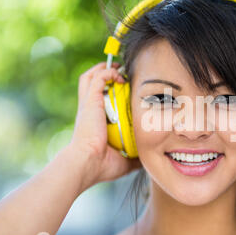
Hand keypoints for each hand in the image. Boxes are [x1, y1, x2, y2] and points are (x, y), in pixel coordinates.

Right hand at [67, 62, 141, 191]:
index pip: (97, 99)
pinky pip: (99, 78)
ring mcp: (88, 104)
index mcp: (93, 122)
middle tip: (120, 73)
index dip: (108, 91)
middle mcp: (88, 110)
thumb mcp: (123, 161)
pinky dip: (108, 72)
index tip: (124, 89)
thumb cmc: (101, 166)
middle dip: (103, 74)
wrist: (87, 164)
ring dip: (104, 69)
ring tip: (118, 68)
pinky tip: (119, 75)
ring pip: (90, 76)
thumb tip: (148, 158)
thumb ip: (135, 157)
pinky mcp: (91, 101)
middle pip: (90, 83)